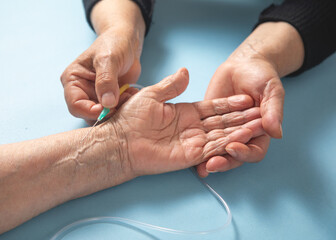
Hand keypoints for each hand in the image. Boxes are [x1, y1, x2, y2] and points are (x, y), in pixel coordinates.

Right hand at [61, 27, 142, 124]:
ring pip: (103, 115)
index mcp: (72, 80)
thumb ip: (106, 80)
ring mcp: (95, 96)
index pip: (75, 105)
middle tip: (122, 101)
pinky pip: (115, 111)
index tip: (108, 108)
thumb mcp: (108, 59)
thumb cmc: (114, 44)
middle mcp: (81, 91)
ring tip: (128, 95)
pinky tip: (131, 94)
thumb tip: (107, 103)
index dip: (90, 110)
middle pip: (88, 114)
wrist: (128, 44)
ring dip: (117, 110)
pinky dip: (124, 107)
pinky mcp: (109, 99)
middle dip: (106, 112)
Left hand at [112, 68, 263, 175]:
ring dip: (240, 130)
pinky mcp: (190, 156)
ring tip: (259, 124)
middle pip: (222, 122)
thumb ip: (172, 86)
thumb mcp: (152, 95)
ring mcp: (192, 142)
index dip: (230, 104)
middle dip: (241, 118)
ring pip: (222, 135)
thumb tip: (185, 71)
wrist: (119, 140)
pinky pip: (213, 148)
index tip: (246, 99)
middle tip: (260, 113)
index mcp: (185, 113)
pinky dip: (229, 143)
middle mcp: (192, 128)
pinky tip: (242, 136)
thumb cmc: (130, 118)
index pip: (213, 108)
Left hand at [196, 49, 282, 176]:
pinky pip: (204, 138)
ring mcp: (225, 131)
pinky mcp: (210, 124)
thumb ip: (273, 111)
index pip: (255, 151)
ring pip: (218, 151)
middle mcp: (242, 136)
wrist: (244, 64)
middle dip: (224, 162)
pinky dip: (198, 146)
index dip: (245, 153)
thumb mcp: (271, 91)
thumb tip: (277, 134)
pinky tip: (189, 153)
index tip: (232, 146)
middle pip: (234, 156)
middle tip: (212, 164)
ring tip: (200, 166)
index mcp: (260, 132)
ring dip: (210, 159)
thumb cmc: (262, 77)